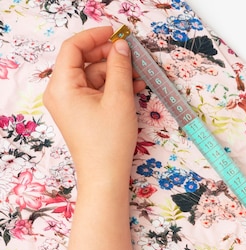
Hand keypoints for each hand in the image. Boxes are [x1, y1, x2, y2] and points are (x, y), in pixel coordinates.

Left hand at [43, 26, 144, 185]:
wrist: (105, 175)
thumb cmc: (109, 142)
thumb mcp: (119, 99)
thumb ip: (121, 68)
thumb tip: (121, 46)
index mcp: (62, 86)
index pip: (73, 48)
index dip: (95, 36)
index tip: (116, 33)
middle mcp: (61, 92)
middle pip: (84, 61)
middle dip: (109, 56)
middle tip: (132, 55)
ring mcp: (71, 103)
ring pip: (93, 76)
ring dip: (116, 73)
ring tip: (139, 76)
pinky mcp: (81, 112)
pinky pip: (96, 90)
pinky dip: (113, 87)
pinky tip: (133, 88)